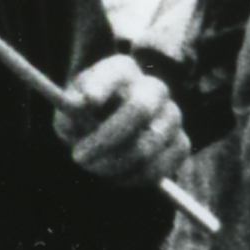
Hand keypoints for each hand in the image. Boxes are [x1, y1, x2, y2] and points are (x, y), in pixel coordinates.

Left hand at [54, 49, 190, 187]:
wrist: (107, 134)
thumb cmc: (85, 119)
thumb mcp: (69, 109)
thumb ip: (71, 105)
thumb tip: (83, 103)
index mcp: (123, 70)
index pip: (117, 72)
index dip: (103, 85)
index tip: (88, 100)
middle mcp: (154, 88)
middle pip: (140, 109)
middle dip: (106, 139)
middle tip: (78, 157)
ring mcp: (172, 117)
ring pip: (147, 146)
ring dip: (114, 165)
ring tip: (94, 168)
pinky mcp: (180, 145)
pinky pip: (159, 168)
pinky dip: (132, 178)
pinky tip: (115, 176)